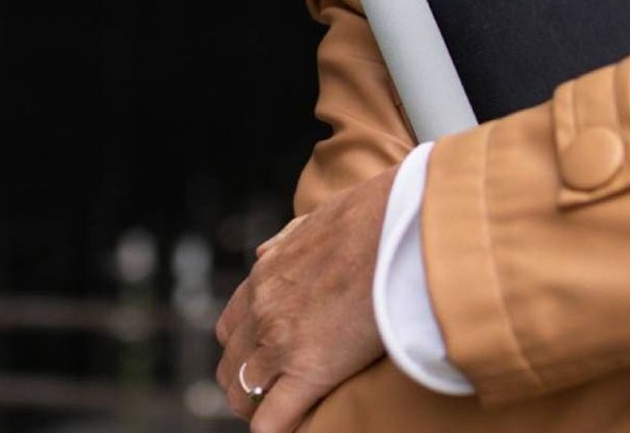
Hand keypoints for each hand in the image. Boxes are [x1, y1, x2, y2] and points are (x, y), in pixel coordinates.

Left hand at [215, 166, 396, 429]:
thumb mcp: (314, 220)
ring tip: (285, 415)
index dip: (246, 351)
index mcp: (264, 276)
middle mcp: (262, 310)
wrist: (398, 226)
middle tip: (274, 394)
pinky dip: (278, 429)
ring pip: (244, 396)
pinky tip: (297, 428)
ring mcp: (281, 342)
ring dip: (259, 409)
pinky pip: (274, 420)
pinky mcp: (309, 369)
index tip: (267, 361)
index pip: (231, 327)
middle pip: (231, 367)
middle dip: (248, 384)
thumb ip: (286, 240)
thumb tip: (265, 250)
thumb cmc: (371, 217)